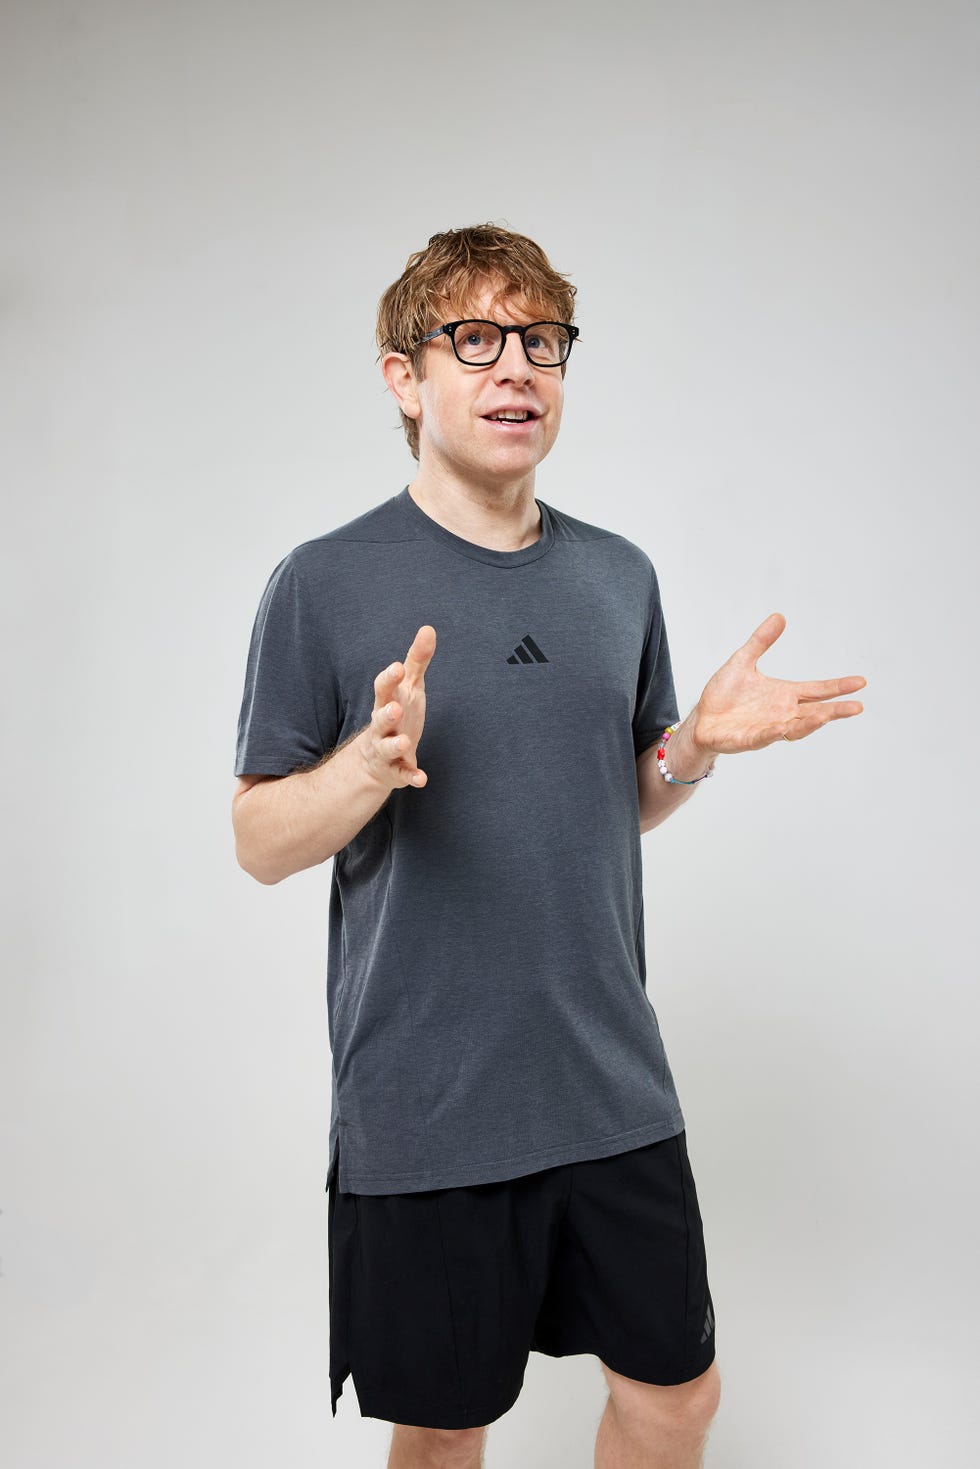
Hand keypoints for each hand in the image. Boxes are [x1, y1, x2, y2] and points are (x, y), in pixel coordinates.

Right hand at [359, 625, 436, 789]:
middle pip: (379, 718)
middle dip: (385, 713)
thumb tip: (428, 629)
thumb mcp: (409, 687)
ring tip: (405, 742)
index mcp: (387, 702)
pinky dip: (411, 776)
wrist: (377, 760)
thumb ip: (417, 660)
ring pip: (387, 747)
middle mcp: (382, 726)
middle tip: (394, 707)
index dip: (389, 678)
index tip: (397, 667)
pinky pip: (402, 774)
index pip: (383, 688)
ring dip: (395, 744)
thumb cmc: (398, 713)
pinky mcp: (395, 771)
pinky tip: (421, 779)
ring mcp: (386, 750)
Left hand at [690, 613, 865, 756]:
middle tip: (857, 707)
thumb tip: (779, 617)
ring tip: (826, 716)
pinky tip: (782, 728)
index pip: (817, 690)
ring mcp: (767, 728)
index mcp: (784, 695)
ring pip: (794, 728)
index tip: (860, 682)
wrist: (702, 719)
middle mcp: (781, 713)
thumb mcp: (743, 661)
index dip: (837, 687)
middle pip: (814, 712)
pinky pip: (764, 737)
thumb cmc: (723, 695)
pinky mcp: (748, 739)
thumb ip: (761, 641)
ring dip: (810, 723)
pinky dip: (774, 733)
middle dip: (835, 710)